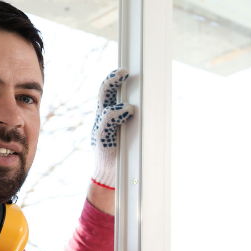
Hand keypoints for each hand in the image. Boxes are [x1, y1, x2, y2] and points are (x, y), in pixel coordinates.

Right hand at [91, 68, 135, 188]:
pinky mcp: (102, 139)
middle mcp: (101, 121)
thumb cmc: (122, 158)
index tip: (124, 71)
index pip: (107, 94)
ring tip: (127, 91)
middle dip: (111, 81)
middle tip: (123, 71)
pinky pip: (107, 121)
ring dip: (114, 94)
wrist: (109, 178)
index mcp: (107, 118)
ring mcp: (100, 129)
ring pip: (104, 105)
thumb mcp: (131, 136)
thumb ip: (134, 123)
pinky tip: (128, 110)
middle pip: (103, 95)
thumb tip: (150, 112)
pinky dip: (117, 113)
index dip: (113, 80)